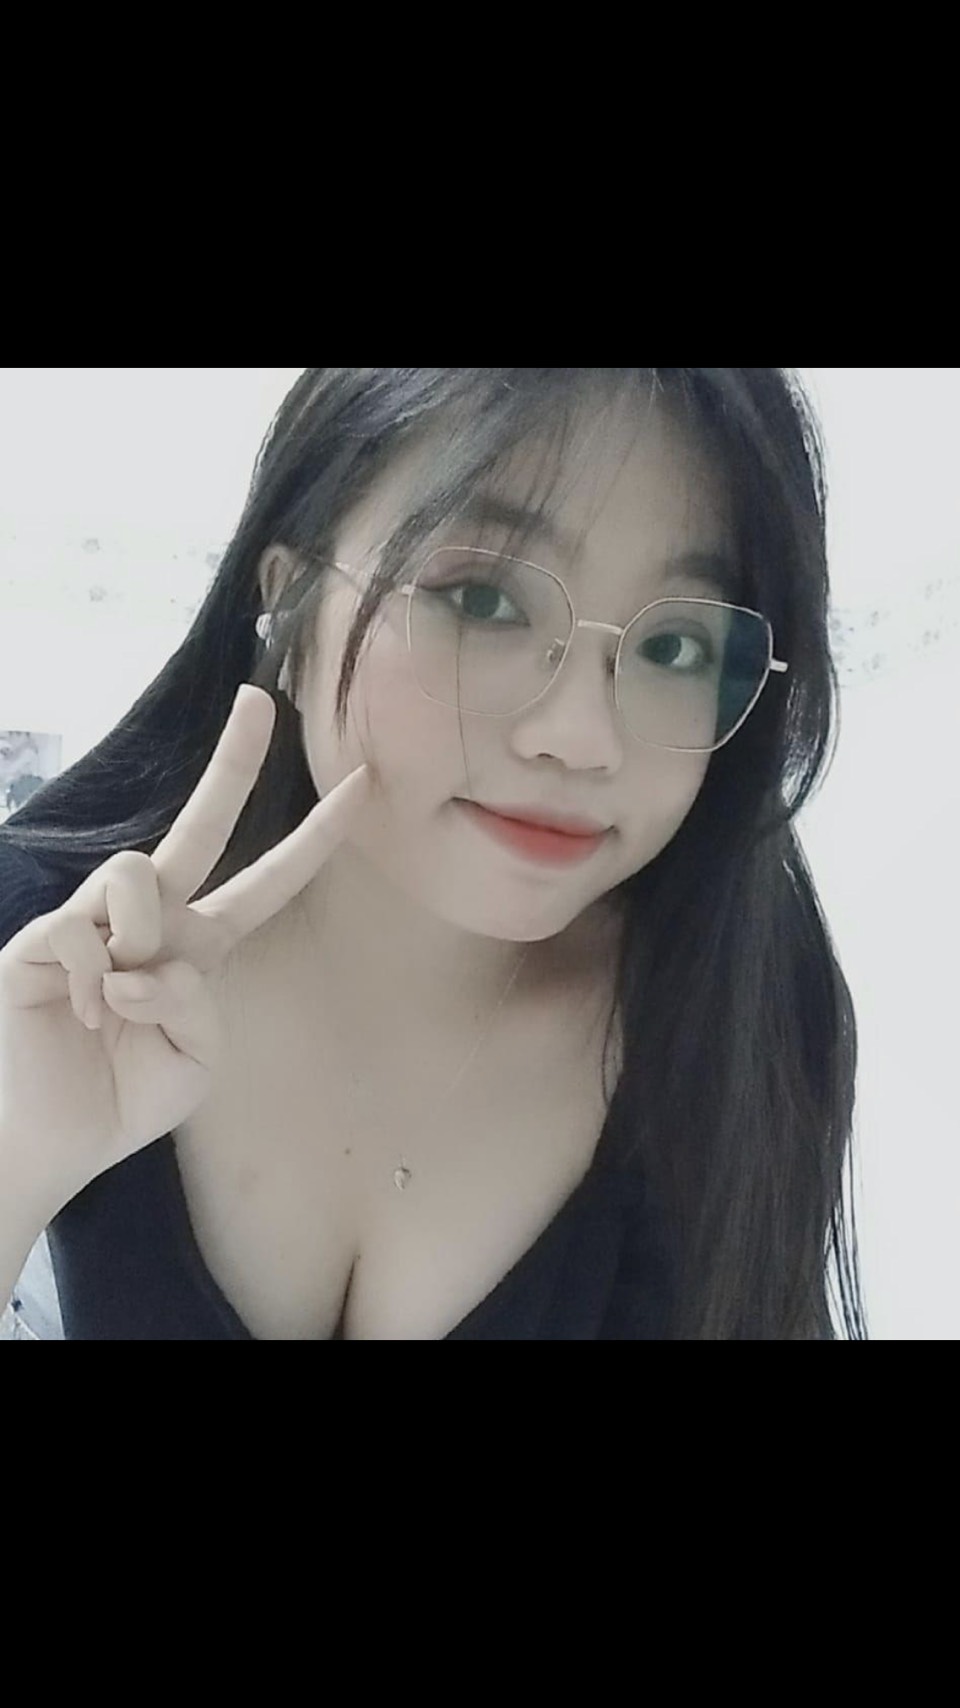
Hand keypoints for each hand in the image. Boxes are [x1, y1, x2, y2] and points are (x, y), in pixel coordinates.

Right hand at [0, 685, 373, 1220]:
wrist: (53, 1141)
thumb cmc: (122, 1098)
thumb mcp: (193, 1060)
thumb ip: (198, 1006)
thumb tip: (151, 959)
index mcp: (197, 947)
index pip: (265, 883)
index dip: (313, 840)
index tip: (361, 786)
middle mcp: (149, 921)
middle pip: (201, 825)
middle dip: (233, 762)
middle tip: (261, 700)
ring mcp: (94, 922)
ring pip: (136, 870)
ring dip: (140, 938)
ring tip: (120, 1002)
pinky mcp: (41, 939)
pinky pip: (80, 928)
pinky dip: (92, 982)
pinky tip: (82, 1018)